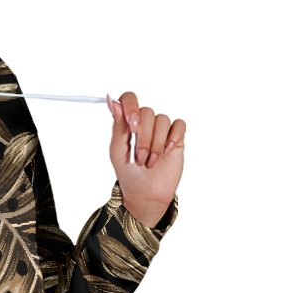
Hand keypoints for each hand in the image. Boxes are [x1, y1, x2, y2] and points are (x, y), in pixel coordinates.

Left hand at [106, 91, 184, 226]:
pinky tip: (166, 152)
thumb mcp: (117, 152)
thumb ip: (117, 126)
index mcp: (127, 124)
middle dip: (143, 138)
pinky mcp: (175, 137)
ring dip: (155, 144)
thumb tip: (112, 101)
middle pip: (147, 112)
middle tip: (139, 158)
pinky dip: (172, 138)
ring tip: (150, 162)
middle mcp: (144, 123)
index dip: (131, 107)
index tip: (133, 126)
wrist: (146, 193)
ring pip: (162, 120)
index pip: (129, 99)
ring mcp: (161, 129)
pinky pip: (179, 125)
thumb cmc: (129, 173)